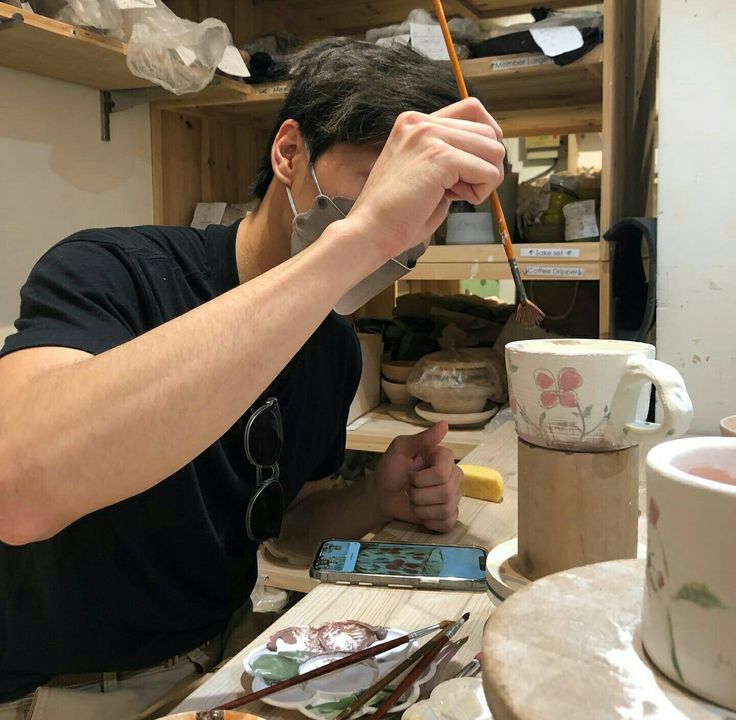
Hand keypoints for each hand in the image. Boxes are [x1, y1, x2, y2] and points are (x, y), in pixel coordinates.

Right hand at [348, 97, 504, 260]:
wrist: (370, 231)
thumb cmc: (396, 215)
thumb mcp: (424, 173)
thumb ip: (450, 157)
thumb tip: (489, 156)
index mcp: (415, 123)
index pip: (473, 109)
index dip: (487, 140)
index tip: (476, 168)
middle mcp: (421, 122)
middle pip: (488, 130)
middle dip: (486, 164)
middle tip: (460, 190)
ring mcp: (429, 136)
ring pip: (494, 149)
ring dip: (485, 179)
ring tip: (457, 195)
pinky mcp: (440, 157)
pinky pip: (488, 171)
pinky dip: (480, 192)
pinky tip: (456, 200)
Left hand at [374, 422, 463, 532]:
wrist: (383, 495)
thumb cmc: (390, 470)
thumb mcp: (400, 449)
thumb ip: (421, 438)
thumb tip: (444, 424)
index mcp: (444, 457)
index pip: (442, 474)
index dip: (421, 479)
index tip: (410, 475)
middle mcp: (454, 475)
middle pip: (446, 493)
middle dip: (419, 495)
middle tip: (409, 490)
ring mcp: (454, 496)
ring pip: (446, 509)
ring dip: (422, 509)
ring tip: (413, 501)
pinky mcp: (450, 515)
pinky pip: (448, 523)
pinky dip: (430, 522)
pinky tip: (422, 514)